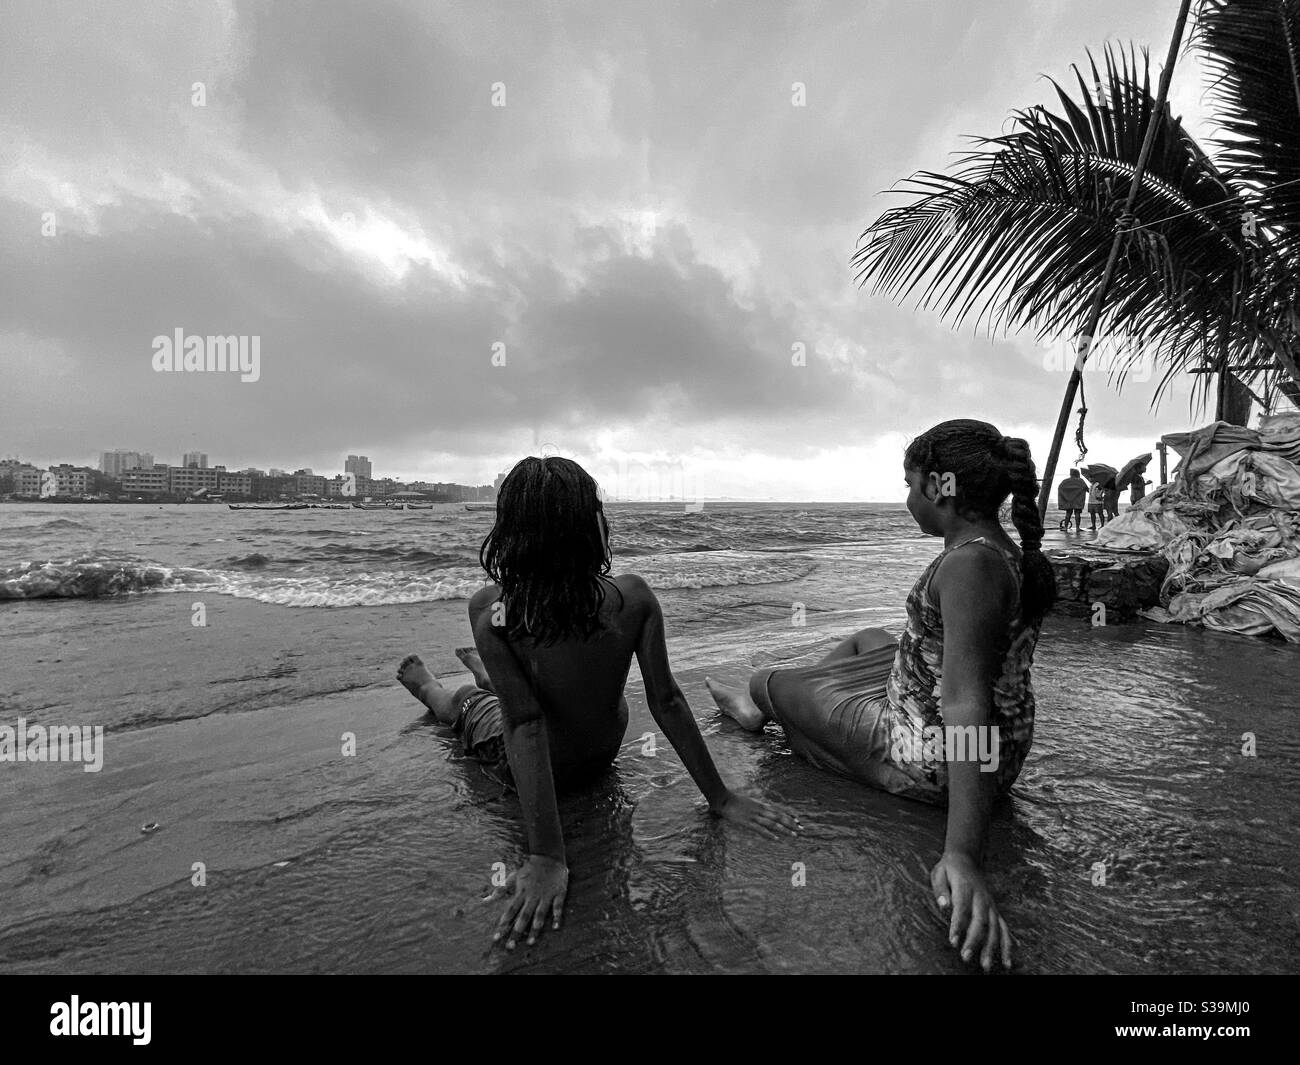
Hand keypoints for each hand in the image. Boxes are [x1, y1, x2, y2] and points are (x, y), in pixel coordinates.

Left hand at [485, 854, 568, 949]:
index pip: (510, 911)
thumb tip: (485, 900)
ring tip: (530, 942)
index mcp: (521, 893)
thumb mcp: (513, 877)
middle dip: (516, 932)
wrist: (548, 857)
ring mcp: (545, 895)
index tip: (496, 938)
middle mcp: (532, 896)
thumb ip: (500, 889)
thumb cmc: (529, 869)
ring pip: (540, 914)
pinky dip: (557, 916)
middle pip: (523, 916)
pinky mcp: (558, 893)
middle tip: (510, 947)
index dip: (502, 925)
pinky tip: (556, 927)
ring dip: (535, 928)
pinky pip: (558, 906)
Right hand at [712, 790, 800, 838]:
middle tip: (801, 830)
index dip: (789, 816)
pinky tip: (776, 839)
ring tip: (793, 835)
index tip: (798, 822)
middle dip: (791, 824)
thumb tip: (765, 810)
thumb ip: (758, 806)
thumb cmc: (736, 800)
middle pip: (779, 817)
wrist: (724, 799)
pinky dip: (769, 834)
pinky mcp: (748, 822)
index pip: (779, 811)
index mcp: (762, 805)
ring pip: (773, 823)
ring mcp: (755, 816)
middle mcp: (761, 810)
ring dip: (784, 829)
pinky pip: (761, 829)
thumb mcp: (750, 802)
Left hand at [930, 851, 1011, 970]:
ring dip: (992, 948)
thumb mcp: (938, 873)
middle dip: (974, 941)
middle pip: (980, 921)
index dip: (958, 926)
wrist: (965, 858)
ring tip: (986, 967)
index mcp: (965, 888)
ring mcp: (990, 905)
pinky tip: (1007, 962)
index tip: (953, 942)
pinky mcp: (995, 910)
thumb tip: (943, 906)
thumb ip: (941, 890)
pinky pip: (1004, 929)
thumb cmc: (948, 869)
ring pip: (994, 928)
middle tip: (966, 958)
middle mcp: (981, 898)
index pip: (962, 909)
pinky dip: (1007, 945)